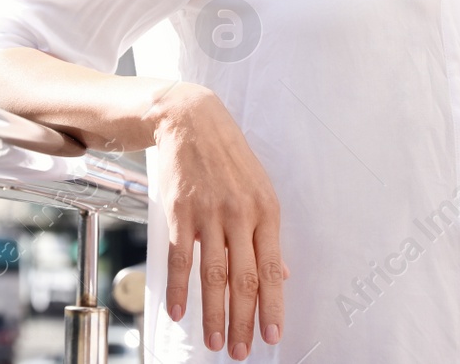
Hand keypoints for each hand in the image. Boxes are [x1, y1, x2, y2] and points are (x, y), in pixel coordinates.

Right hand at [152, 83, 285, 359]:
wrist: (191, 120)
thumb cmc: (229, 156)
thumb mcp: (261, 188)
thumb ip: (268, 233)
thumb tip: (281, 273)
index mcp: (266, 211)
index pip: (270, 270)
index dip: (272, 307)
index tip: (271, 336)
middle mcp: (240, 216)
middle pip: (243, 280)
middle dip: (243, 321)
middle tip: (241, 351)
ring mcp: (208, 214)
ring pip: (213, 275)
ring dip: (214, 314)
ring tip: (215, 341)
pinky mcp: (180, 212)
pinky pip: (181, 258)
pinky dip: (179, 288)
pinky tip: (178, 310)